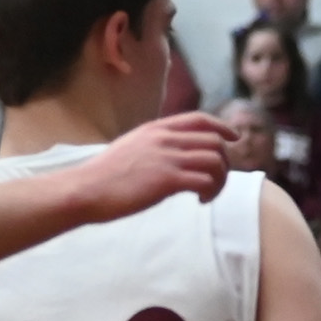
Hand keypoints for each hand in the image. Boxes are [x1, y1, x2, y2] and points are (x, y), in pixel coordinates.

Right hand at [76, 111, 235, 218]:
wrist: (86, 189)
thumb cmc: (105, 176)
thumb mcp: (132, 148)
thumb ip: (154, 146)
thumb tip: (171, 155)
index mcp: (156, 129)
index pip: (200, 119)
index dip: (222, 127)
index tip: (234, 138)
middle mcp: (165, 139)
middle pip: (215, 141)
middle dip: (224, 162)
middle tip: (214, 182)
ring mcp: (167, 158)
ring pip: (215, 160)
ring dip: (220, 180)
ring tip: (207, 195)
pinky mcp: (167, 180)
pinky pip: (206, 180)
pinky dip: (210, 192)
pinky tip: (199, 201)